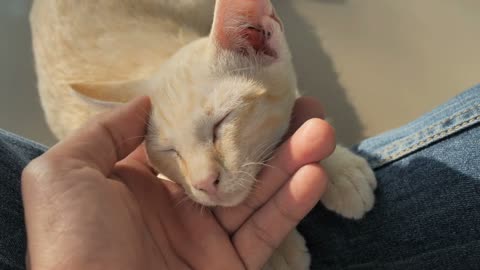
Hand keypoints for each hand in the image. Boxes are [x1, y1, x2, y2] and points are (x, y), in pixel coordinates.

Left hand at [22, 96, 333, 269]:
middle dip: (272, 135)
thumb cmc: (71, 241)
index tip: (252, 93)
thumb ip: (106, 132)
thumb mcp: (65, 173)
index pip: (194, 140)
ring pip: (258, 193)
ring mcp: (206, 238)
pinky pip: (265, 232)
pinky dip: (291, 205)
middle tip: (306, 108)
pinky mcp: (229, 267)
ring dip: (292, 162)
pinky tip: (313, 176)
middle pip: (235, 163)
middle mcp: (179, 207)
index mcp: (143, 182)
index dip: (224, 116)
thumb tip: (147, 102)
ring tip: (321, 132)